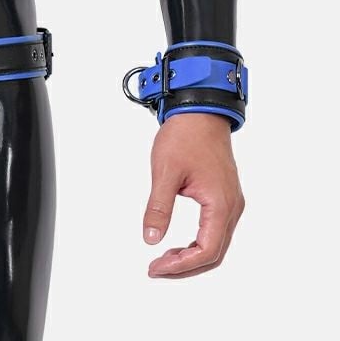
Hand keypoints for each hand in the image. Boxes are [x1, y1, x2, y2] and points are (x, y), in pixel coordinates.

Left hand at [142, 112, 243, 277]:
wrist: (199, 112)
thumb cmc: (184, 136)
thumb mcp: (164, 172)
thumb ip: (158, 208)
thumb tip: (150, 238)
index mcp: (220, 204)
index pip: (207, 251)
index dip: (181, 265)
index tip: (156, 268)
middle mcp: (232, 207)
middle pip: (214, 253)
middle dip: (185, 266)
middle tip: (157, 269)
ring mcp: (231, 203)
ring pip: (216, 244)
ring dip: (192, 256)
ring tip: (164, 260)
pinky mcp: (225, 197)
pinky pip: (216, 230)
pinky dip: (198, 243)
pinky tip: (179, 244)